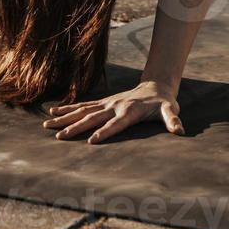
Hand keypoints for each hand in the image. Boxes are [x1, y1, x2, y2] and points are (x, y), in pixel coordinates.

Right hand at [42, 80, 182, 143]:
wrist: (156, 86)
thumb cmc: (163, 102)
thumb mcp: (170, 110)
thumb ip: (173, 120)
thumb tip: (180, 131)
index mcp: (129, 111)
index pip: (115, 124)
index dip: (105, 132)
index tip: (91, 142)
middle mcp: (115, 106)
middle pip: (92, 118)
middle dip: (76, 127)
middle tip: (59, 136)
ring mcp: (107, 103)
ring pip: (82, 111)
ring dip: (65, 117)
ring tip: (48, 124)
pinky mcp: (103, 102)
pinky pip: (83, 105)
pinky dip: (68, 108)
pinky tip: (53, 111)